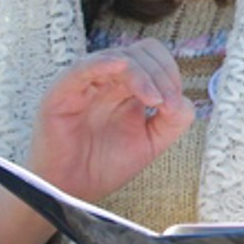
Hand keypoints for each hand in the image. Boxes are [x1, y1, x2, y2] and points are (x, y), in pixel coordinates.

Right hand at [0, 42, 192, 243]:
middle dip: (161, 75)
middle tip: (166, 104)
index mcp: (125, 86)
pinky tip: (121, 70)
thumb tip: (183, 99)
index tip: (173, 106)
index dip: (169, 74)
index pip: (152, 57)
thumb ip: (173, 121)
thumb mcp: (151, 143)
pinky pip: (82, 69)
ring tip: (153, 100)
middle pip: (140, 53)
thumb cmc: (104, 165)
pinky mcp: (61, 93)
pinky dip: (103, 64)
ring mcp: (83, 84)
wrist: (71, 190)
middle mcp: (105, 80)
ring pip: (117, 58)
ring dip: (142, 74)